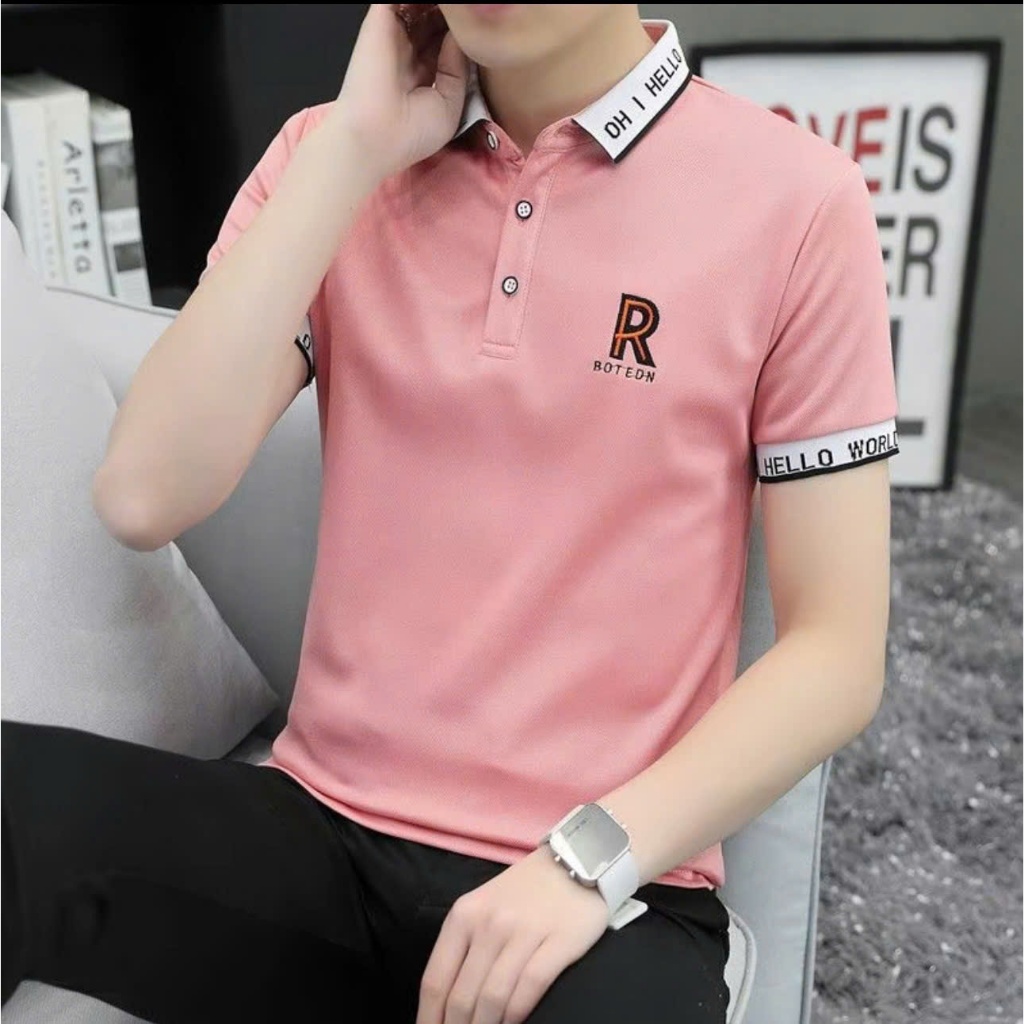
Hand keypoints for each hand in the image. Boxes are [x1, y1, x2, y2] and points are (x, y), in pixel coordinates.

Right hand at [328, 4, 468, 179]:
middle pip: (433, 19)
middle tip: (467, 14)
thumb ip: (459, 68)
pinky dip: (419, 2)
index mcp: (423, 73)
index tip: (474, 32)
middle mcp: (408, 52)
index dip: (460, 34)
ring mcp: (393, 35)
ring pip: (418, 6)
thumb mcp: (451, 105)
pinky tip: (446, 9)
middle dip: (450, 18)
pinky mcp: (379, 20)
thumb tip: (460, 37)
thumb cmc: (412, 133)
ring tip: (455, 11)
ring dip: (440, 9)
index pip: (445, 41)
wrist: (377, 135)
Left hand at [415, 847, 609, 1023]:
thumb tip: (445, 1004)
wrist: (575, 861)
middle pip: (462, 997)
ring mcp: (524, 932)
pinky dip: (517, 1015)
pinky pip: (529, 988)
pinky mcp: (558, 941)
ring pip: (493, 998)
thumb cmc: (523, 892)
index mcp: (463, 916)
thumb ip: (463, 950)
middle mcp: (489, 923)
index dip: (429, 1019)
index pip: (435, 980)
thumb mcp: (482, 909)